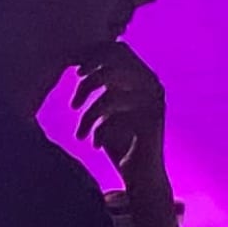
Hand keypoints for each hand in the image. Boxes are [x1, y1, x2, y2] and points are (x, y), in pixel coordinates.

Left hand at [71, 43, 167, 188]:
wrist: (142, 178)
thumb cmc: (117, 141)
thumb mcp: (104, 108)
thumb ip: (97, 83)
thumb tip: (74, 60)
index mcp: (142, 76)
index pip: (118, 48)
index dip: (92, 54)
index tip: (73, 71)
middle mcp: (152, 84)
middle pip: (113, 66)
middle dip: (88, 85)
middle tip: (73, 105)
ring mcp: (155, 102)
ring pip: (110, 95)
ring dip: (88, 116)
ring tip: (78, 135)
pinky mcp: (153, 123)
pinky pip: (117, 118)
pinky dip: (100, 132)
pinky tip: (95, 145)